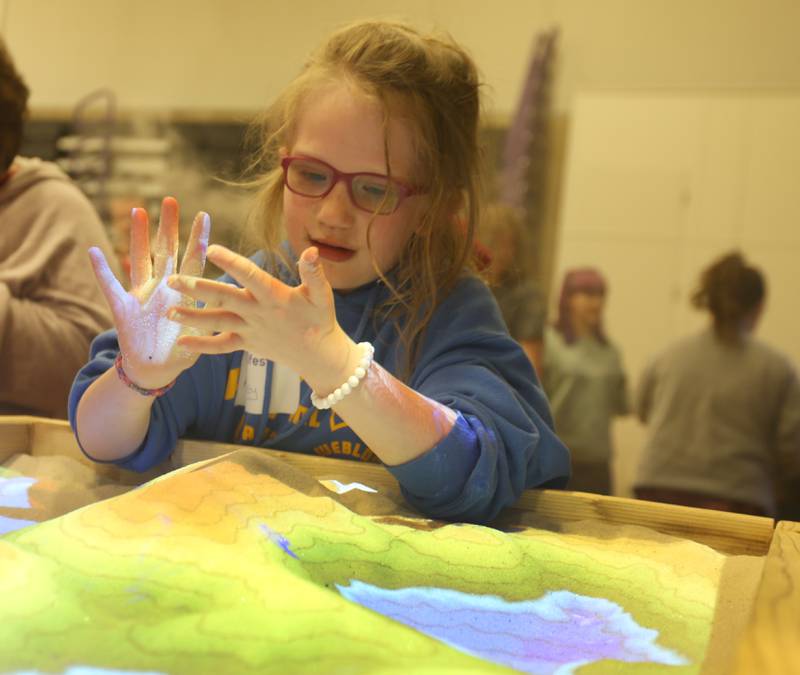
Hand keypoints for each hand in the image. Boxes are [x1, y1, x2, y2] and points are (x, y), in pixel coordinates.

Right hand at [89, 196, 210, 388]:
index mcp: (183, 292)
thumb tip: (233, 296)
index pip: (193, 260)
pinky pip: (110, 287)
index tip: (204, 214)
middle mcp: (162, 287)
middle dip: (168, 226)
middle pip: (166, 251)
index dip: (198, 239)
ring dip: (139, 237)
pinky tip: (94, 251)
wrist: (155, 370)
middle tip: (171, 200)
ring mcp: (141, 295)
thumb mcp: (204, 331)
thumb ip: (214, 313)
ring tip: (138, 210)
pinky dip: (102, 270)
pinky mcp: (123, 309)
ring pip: (140, 260)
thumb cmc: (182, 349)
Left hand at [166, 245, 353, 383]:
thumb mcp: (322, 294)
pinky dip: (202, 346)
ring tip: (168, 312)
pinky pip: (221, 346)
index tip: (212, 249)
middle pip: (224, 298)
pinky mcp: (247, 344)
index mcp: (275, 296)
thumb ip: (314, 272)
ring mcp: (250, 330)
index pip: (250, 276)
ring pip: (217, 322)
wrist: (318, 356)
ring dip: (192, 317)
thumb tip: (312, 250)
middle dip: (197, 289)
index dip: (232, 263)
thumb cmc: (319, 319)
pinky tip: (181, 342)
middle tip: (172, 280)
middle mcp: (258, 313)